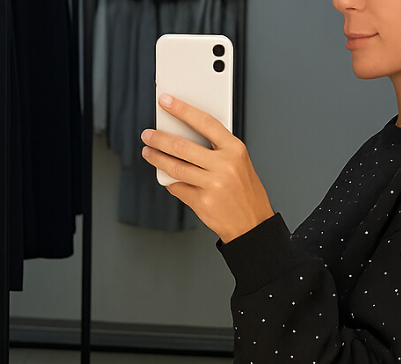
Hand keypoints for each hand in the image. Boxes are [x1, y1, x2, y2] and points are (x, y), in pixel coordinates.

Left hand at [142, 94, 274, 243]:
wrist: (252, 225)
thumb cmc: (246, 193)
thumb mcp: (239, 163)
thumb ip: (217, 149)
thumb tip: (186, 135)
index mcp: (235, 150)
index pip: (204, 122)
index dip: (182, 109)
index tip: (166, 101)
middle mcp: (224, 166)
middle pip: (183, 146)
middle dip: (160, 138)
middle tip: (148, 135)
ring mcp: (212, 185)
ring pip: (175, 167)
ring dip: (157, 158)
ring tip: (149, 153)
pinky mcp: (202, 202)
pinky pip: (178, 187)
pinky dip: (170, 182)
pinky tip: (167, 177)